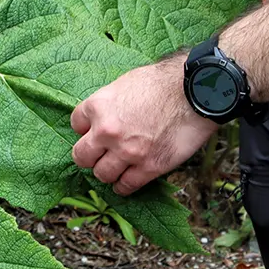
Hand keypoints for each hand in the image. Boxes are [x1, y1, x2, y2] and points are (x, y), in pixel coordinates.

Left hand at [69, 57, 219, 195]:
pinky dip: (123, 186)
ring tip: (115, 167)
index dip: (84, 128)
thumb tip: (102, 117)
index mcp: (98, 106)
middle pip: (81, 156)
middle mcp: (107, 132)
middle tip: (98, 154)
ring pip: (101, 175)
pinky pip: (126, 186)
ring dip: (107, 171)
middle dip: (88, 156)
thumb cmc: (162, 82)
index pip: (75, 124)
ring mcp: (127, 152)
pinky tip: (126, 180)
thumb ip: (109, 104)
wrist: (193, 92)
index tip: (92, 131)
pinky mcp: (149, 167)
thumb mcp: (124, 84)